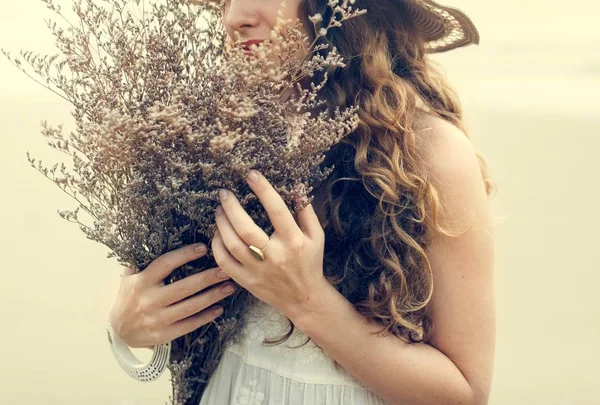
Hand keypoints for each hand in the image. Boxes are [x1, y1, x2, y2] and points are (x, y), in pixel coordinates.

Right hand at [108, 244, 235, 347]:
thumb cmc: (129, 298)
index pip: (165, 264)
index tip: (202, 248)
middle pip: (183, 287)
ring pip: (189, 307)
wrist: (119, 332)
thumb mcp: (129, 277)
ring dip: (212, 297)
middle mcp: (149, 300)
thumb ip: (141, 260)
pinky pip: (188, 325)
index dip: (184, 255)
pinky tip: (219, 309)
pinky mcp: (164, 335)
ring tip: (229, 288)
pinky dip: (205, 317)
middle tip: (225, 270)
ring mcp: (157, 319)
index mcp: (141, 282)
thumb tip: (157, 235)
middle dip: (207, 278)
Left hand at [211, 169, 329, 322]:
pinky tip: (217, 234)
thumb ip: (306, 212)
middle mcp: (275, 256)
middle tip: (224, 193)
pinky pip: (225, 263)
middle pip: (246, 228)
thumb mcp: (316, 236)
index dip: (263, 189)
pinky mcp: (247, 282)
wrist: (305, 299)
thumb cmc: (311, 263)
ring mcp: (259, 271)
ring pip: (232, 245)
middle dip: (231, 207)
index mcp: (294, 241)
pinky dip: (217, 246)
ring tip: (218, 210)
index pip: (277, 210)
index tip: (251, 174)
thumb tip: (297, 187)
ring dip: (221, 224)